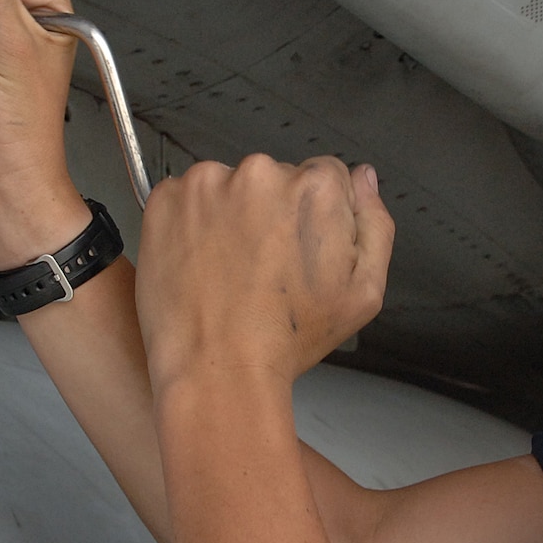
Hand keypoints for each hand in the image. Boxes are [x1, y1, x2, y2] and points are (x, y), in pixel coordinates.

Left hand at [135, 155, 393, 393]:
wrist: (217, 369)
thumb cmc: (287, 339)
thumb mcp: (364, 292)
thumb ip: (375, 224)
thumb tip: (364, 180)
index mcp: (314, 187)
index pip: (323, 176)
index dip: (313, 218)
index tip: (296, 251)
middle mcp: (260, 173)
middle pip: (273, 179)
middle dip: (269, 213)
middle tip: (262, 268)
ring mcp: (207, 183)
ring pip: (227, 187)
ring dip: (228, 216)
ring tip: (227, 270)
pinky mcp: (167, 200)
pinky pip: (184, 199)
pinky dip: (189, 224)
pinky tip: (199, 264)